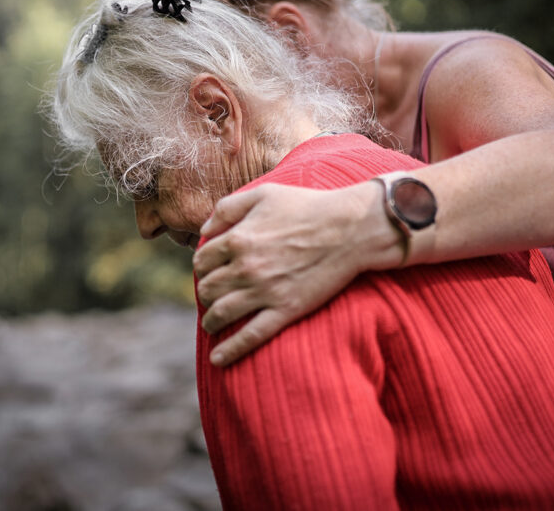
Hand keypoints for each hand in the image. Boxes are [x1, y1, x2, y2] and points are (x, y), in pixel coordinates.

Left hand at [193, 182, 401, 365]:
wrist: (350, 229)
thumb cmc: (309, 206)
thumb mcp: (264, 193)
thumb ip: (228, 207)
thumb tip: (204, 230)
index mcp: (238, 238)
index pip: (202, 260)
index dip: (203, 266)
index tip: (210, 270)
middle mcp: (246, 267)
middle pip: (208, 289)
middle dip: (206, 293)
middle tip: (213, 295)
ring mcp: (265, 291)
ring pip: (221, 314)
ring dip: (211, 321)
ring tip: (212, 323)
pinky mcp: (286, 310)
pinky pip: (250, 336)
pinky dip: (230, 350)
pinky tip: (218, 359)